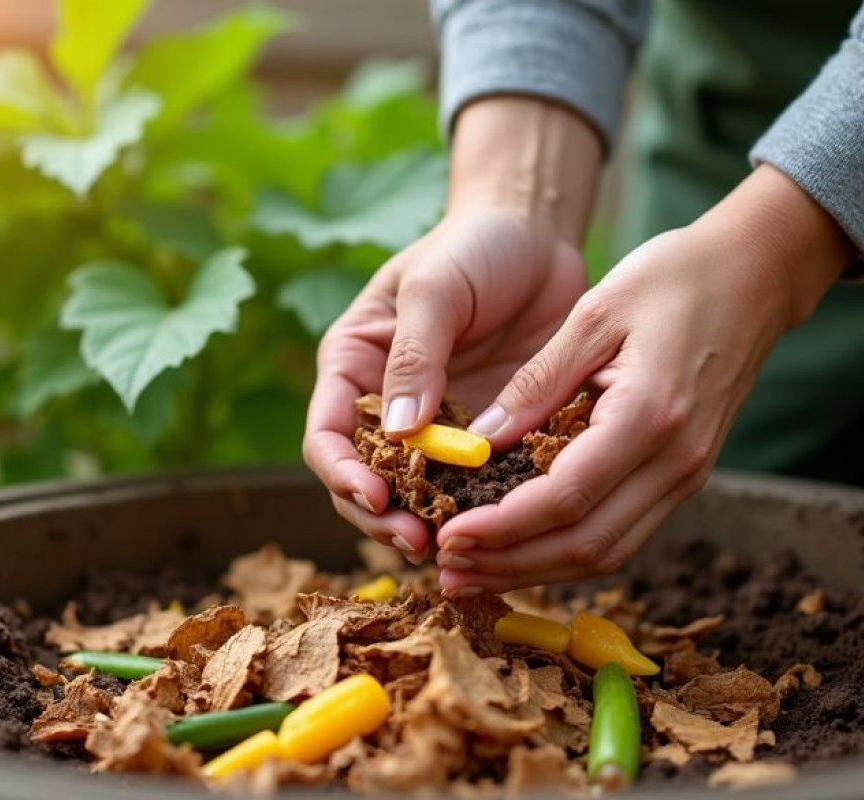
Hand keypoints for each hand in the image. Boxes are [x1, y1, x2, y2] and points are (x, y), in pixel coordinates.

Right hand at [303, 97, 602, 563]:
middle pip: (365, 481)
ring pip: (417, 496)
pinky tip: (502, 528)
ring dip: (431, 526)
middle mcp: (387, 406)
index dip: (343, 475)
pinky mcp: (485, 437)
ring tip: (459, 549)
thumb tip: (400, 429)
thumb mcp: (434, 287)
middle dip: (384, 517)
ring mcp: (437, 428)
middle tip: (422, 542)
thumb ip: (414, 354)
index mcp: (354, 366)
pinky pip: (476, 487)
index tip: (377, 496)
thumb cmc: (470, 246)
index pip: (328, 436)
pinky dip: (481, 512)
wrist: (535, 235)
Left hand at [435, 164, 852, 594]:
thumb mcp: (594, 312)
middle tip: (448, 573)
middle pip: (586, 545)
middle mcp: (677, 460)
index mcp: (650, 414)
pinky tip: (520, 548)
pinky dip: (567, 550)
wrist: (757, 274)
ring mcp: (687, 473)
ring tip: (472, 573)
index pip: (567, 498)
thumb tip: (481, 443)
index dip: (503, 527)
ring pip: (607, 552)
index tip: (450, 536)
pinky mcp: (684, 474)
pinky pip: (622, 531)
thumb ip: (537, 382)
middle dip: (511, 566)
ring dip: (535, 570)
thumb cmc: (673, 277)